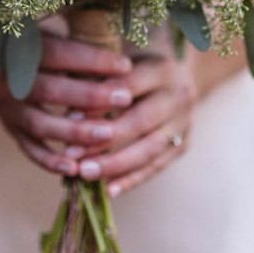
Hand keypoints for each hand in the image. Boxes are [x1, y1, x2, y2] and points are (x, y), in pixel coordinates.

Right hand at [0, 27, 134, 176]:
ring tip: (108, 134)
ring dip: (75, 132)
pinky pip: (28, 147)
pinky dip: (49, 161)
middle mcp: (13, 79)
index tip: (125, 64)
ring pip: (41, 123)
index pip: (62, 54)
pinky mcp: (9, 126)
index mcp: (23, 49)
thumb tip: (117, 51)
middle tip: (124, 98)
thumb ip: (73, 44)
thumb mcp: (44, 32)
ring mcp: (9, 106)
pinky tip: (74, 169)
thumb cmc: (25, 39)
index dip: (93, 59)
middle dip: (90, 96)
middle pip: (52, 90)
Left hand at [67, 42, 196, 197]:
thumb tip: (69, 116)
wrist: (174, 71)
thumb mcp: (117, 62)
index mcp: (161, 68)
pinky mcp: (183, 143)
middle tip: (72, 155)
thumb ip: (96, 80)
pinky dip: (131, 180)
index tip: (70, 119)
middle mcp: (179, 94)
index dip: (99, 103)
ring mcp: (184, 122)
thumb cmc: (131, 65)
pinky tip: (107, 190)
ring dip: (115, 165)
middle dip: (104, 140)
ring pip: (150, 149)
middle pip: (140, 122)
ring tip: (85, 173)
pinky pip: (156, 167)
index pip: (128, 86)